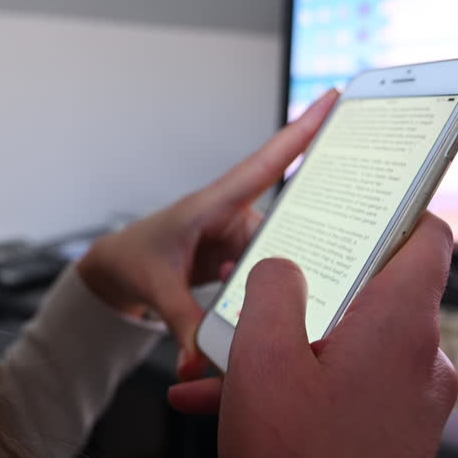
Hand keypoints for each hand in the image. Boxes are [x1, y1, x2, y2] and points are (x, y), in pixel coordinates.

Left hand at [77, 89, 338, 379]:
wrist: (117, 272)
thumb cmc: (132, 261)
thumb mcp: (155, 288)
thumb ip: (181, 321)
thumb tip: (200, 360)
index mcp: (213, 204)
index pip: (265, 164)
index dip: (302, 131)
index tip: (334, 98)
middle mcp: (233, 214)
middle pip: (289, 217)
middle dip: (315, 230)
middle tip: (340, 248)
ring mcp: (240, 237)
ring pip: (282, 253)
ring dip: (284, 277)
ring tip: (286, 300)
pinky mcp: (242, 258)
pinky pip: (269, 271)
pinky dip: (270, 291)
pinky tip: (271, 310)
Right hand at [170, 214, 457, 457]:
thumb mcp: (262, 362)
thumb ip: (272, 292)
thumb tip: (282, 267)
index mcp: (399, 325)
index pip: (427, 237)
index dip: (395, 211)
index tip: (360, 201)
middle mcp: (420, 359)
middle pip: (369, 292)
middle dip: (300, 295)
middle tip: (252, 298)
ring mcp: (411, 401)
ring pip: (344, 346)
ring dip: (282, 351)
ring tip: (214, 366)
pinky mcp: (394, 436)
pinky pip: (344, 390)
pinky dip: (295, 390)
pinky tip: (225, 405)